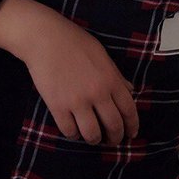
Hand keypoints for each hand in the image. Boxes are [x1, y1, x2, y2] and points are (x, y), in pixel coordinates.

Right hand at [0, 0, 138, 144]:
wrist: (45, 38)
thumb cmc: (75, 42)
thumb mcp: (102, 54)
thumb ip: (116, 75)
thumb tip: (130, 91)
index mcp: (110, 79)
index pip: (129, 110)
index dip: (132, 126)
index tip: (131, 134)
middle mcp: (97, 93)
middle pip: (113, 126)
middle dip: (115, 138)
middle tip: (112, 140)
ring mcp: (77, 101)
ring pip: (92, 134)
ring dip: (94, 139)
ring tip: (92, 136)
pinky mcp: (57, 107)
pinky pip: (69, 132)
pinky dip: (73, 134)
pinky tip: (74, 128)